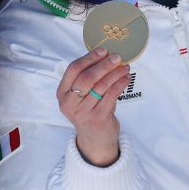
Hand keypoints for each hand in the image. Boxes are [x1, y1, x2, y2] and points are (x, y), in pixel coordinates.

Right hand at [57, 47, 131, 165]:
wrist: (94, 139)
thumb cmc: (89, 111)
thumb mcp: (80, 96)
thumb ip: (87, 77)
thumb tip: (105, 55)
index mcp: (62, 93)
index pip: (73, 70)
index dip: (89, 58)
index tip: (103, 50)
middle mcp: (70, 103)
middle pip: (87, 77)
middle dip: (104, 65)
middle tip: (117, 57)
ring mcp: (83, 112)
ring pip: (101, 86)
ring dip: (115, 74)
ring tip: (125, 67)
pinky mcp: (98, 118)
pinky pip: (111, 96)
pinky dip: (120, 84)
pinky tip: (126, 78)